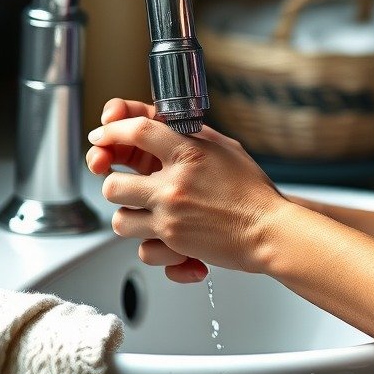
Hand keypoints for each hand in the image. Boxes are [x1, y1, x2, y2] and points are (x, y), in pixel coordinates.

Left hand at [85, 99, 284, 282]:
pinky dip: (152, 246)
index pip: (138, 131)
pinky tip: (167, 238)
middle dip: (116, 184)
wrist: (270, 229)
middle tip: (128, 184)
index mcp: (190, 153)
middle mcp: (175, 186)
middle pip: (113, 184)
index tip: (103, 134)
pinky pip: (142, 249)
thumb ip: (191, 137)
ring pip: (119, 220)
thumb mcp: (225, 148)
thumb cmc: (252, 190)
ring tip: (146, 212)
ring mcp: (171, 217)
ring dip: (129, 216)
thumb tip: (160, 124)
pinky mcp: (174, 245)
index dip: (112, 129)